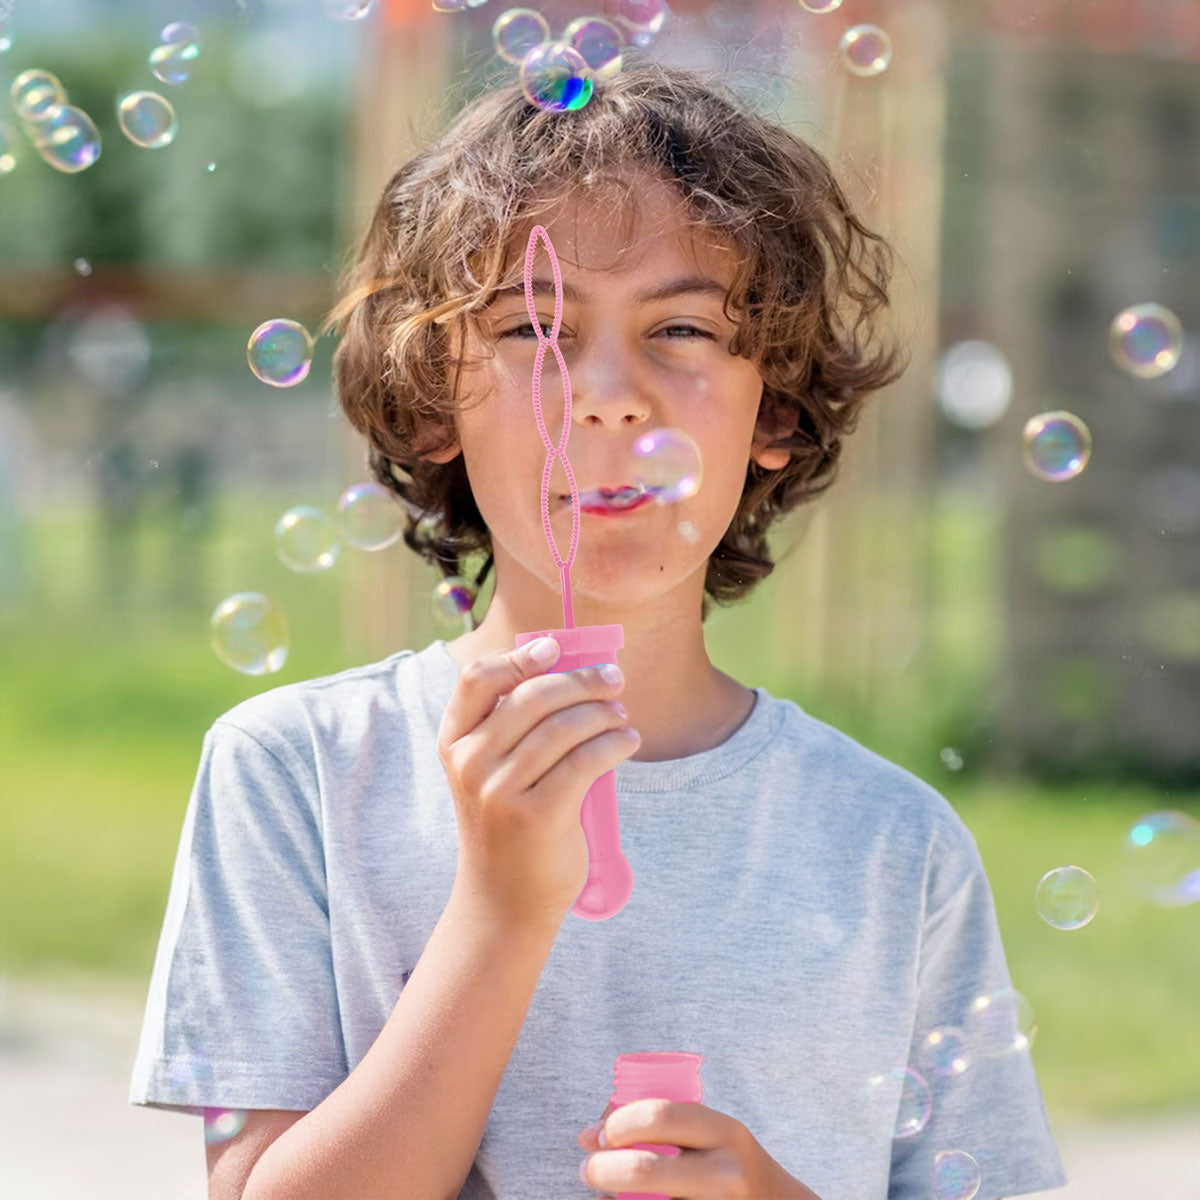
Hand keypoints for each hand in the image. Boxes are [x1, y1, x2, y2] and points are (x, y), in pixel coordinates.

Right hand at [437, 637, 640, 930]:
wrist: (503, 899)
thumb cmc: (507, 822)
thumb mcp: (492, 771)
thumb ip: (516, 725)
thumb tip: (577, 669)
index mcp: (454, 742)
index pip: (477, 680)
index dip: (519, 657)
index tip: (557, 648)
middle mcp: (469, 763)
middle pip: (532, 696)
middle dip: (582, 682)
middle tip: (614, 681)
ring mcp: (498, 791)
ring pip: (563, 727)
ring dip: (603, 714)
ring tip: (621, 716)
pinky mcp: (536, 816)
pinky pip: (585, 761)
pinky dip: (614, 744)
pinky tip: (627, 742)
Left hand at [576, 1099, 819, 1198]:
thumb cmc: (732, 1166)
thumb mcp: (714, 1136)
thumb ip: (668, 1125)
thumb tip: (593, 1132)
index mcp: (726, 1132)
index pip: (661, 1117)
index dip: (619, 1124)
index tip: (599, 1133)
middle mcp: (727, 1173)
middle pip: (646, 1170)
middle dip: (605, 1167)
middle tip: (587, 1168)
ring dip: (613, 1195)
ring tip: (600, 1191)